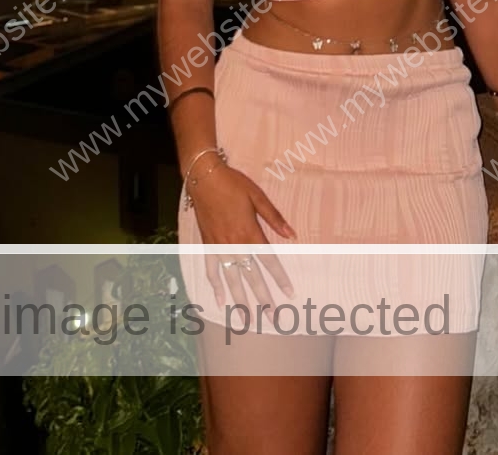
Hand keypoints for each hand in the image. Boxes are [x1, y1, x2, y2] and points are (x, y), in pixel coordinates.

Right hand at [187, 164, 295, 314]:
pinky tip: (220, 301)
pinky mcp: (207, 246)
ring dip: (240, 301)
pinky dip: (216, 287)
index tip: (289, 294)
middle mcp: (235, 245)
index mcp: (250, 232)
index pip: (269, 261)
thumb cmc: (234, 184)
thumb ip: (274, 218)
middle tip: (272, 318)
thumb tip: (291, 235)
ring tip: (246, 319)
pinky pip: (212, 271)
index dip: (280, 279)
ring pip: (232, 280)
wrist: (205, 178)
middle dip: (263, 299)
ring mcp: (219, 248)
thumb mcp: (258, 197)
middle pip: (252, 277)